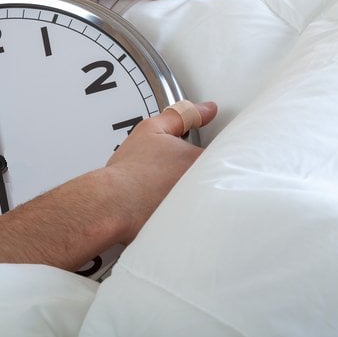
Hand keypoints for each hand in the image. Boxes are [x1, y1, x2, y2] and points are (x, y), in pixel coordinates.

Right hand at [103, 100, 216, 243]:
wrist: (112, 203)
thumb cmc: (130, 172)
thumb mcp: (152, 129)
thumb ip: (183, 115)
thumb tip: (207, 109)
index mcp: (204, 160)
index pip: (225, 151)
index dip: (208, 150)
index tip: (192, 153)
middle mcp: (209, 186)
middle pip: (221, 175)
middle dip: (208, 170)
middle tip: (178, 169)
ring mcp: (202, 209)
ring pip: (212, 196)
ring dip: (201, 191)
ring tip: (171, 188)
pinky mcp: (193, 226)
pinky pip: (201, 217)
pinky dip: (192, 212)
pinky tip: (173, 206)